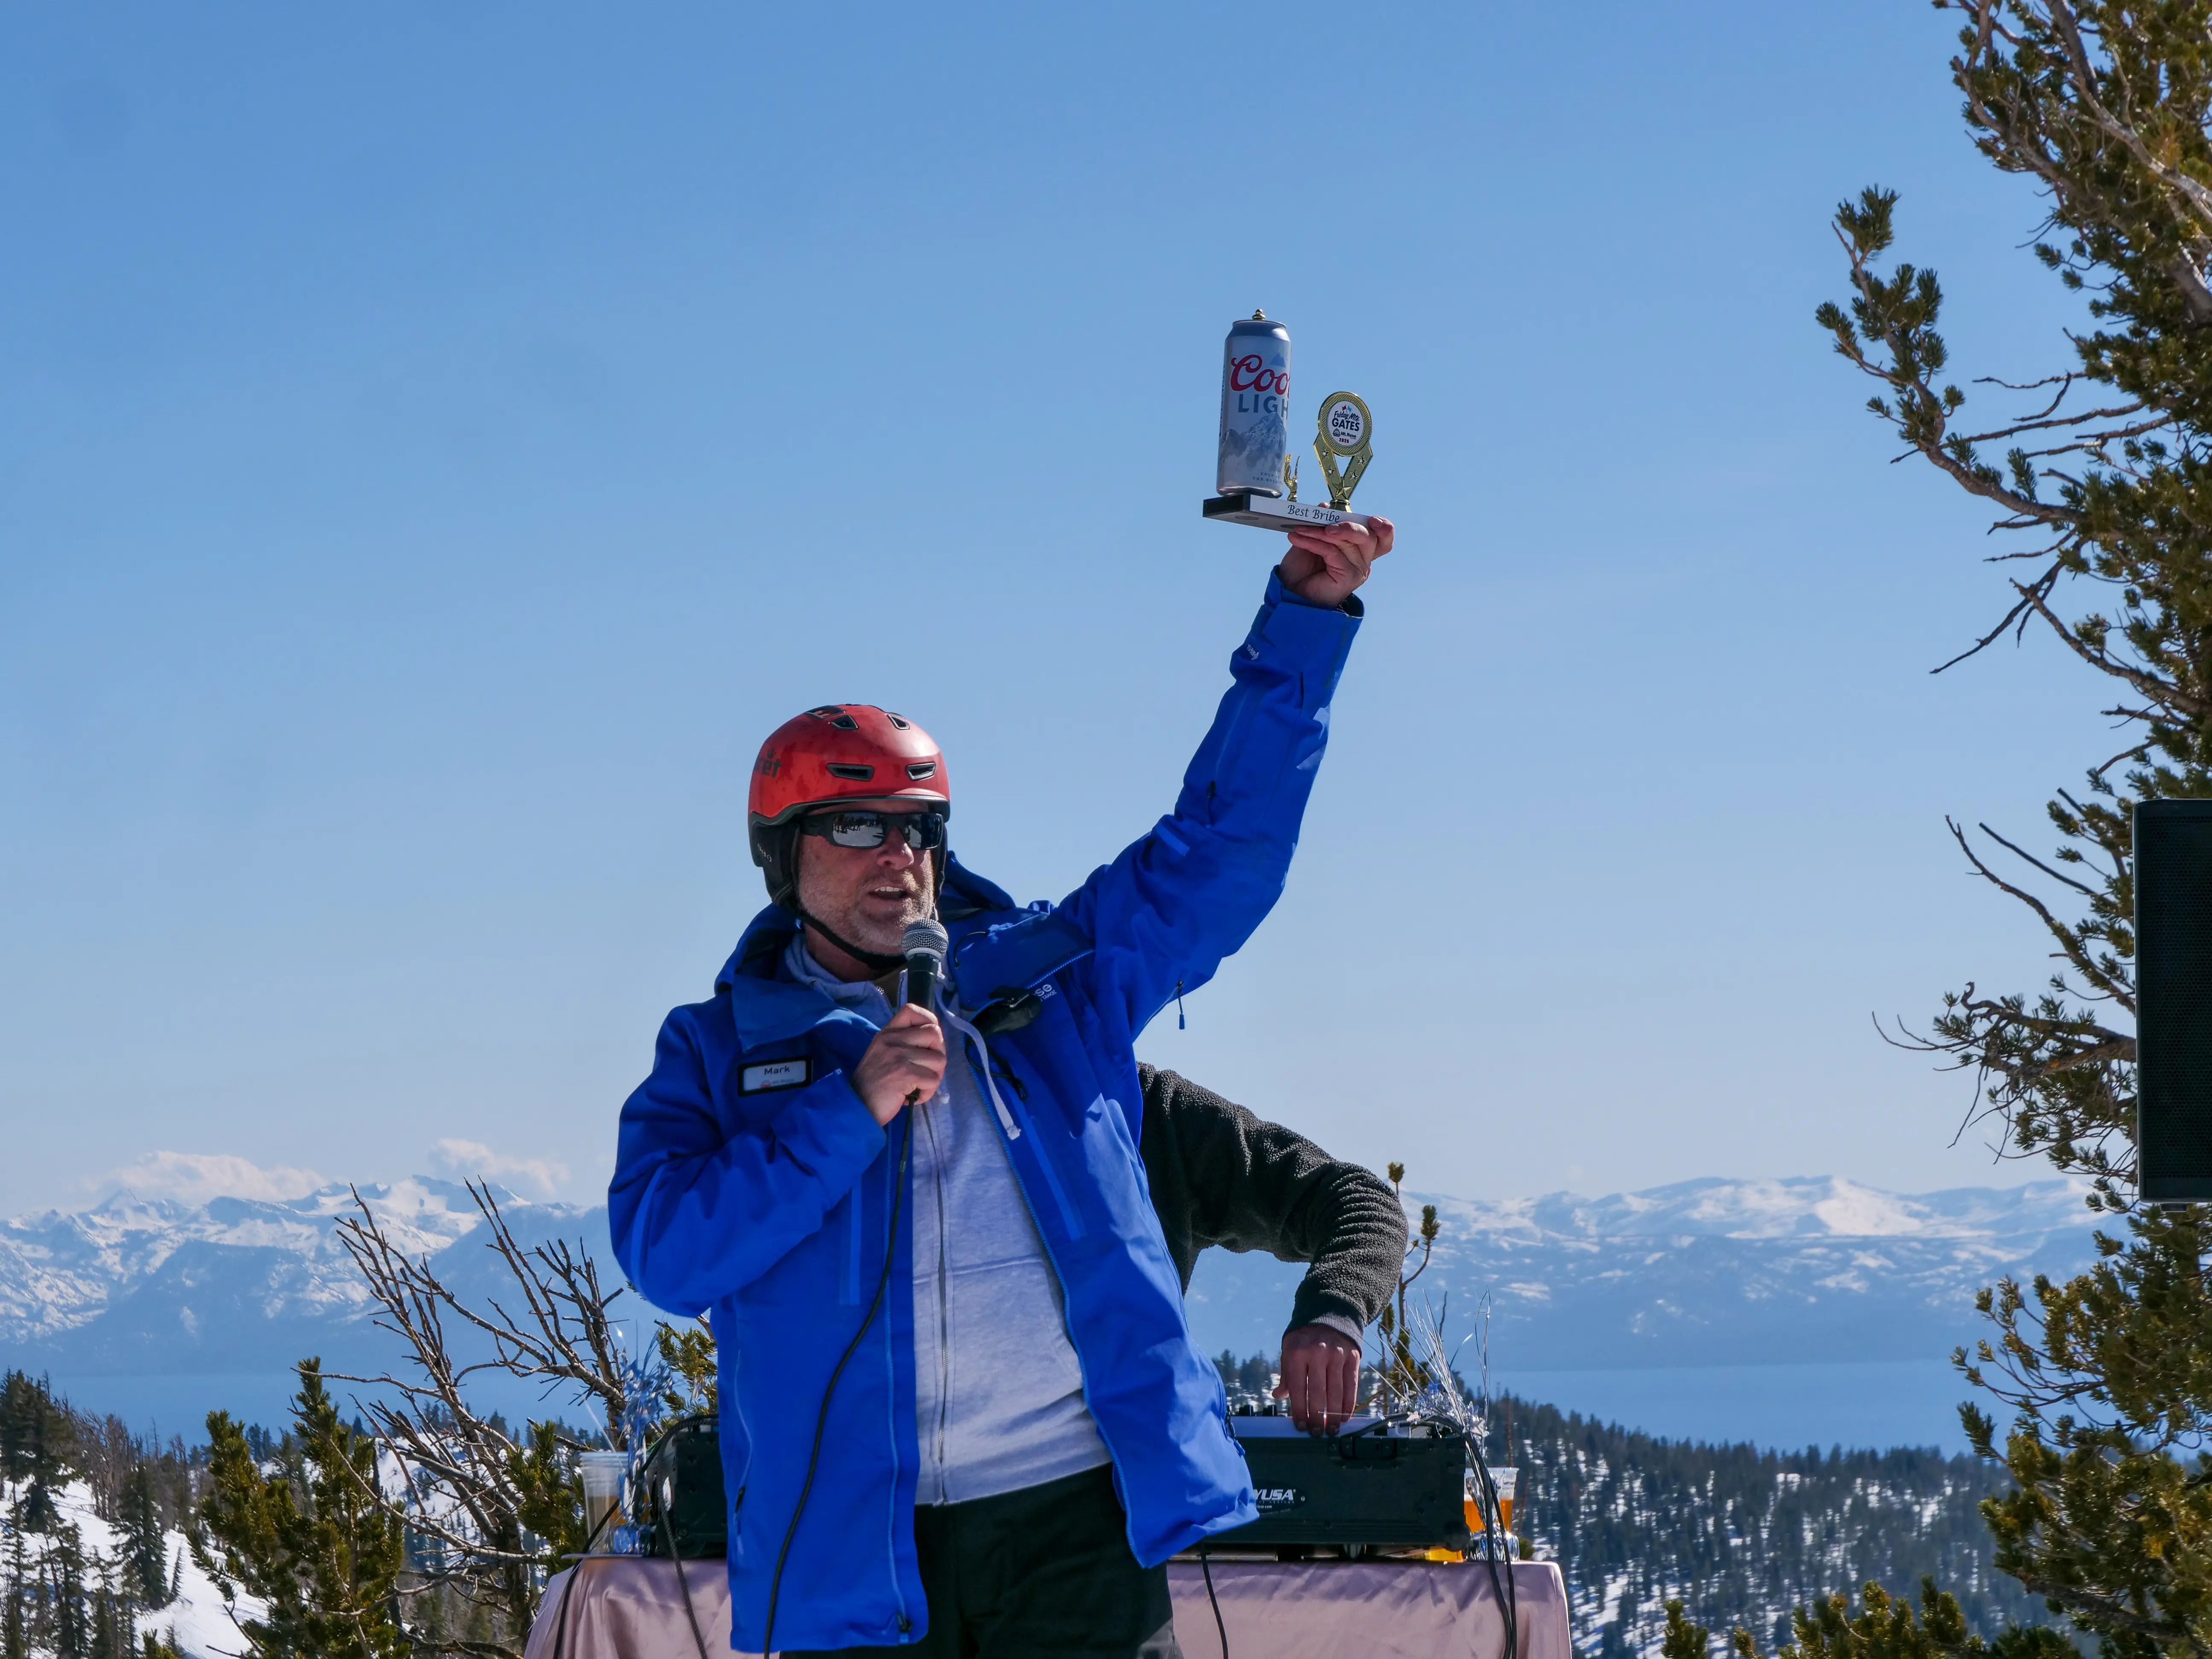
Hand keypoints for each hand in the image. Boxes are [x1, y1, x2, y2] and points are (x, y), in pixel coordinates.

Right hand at [851, 1003, 944, 1125]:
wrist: (857, 1106)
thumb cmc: (873, 1083)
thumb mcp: (883, 1053)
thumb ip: (903, 1043)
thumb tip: (935, 1041)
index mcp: (888, 1033)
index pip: (912, 1010)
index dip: (929, 1023)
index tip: (928, 1043)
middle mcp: (893, 1040)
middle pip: (935, 1033)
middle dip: (938, 1054)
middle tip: (926, 1070)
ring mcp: (899, 1056)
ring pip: (939, 1059)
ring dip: (934, 1077)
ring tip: (918, 1086)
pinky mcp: (905, 1074)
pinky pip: (933, 1080)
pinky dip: (928, 1092)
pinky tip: (913, 1097)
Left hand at [1275, 1324, 1362, 1434]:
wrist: (1328, 1315)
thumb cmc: (1304, 1340)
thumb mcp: (1289, 1351)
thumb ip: (1286, 1375)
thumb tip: (1278, 1396)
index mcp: (1297, 1353)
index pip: (1298, 1388)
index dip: (1299, 1410)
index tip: (1301, 1427)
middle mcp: (1318, 1353)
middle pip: (1318, 1393)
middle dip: (1317, 1417)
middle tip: (1317, 1433)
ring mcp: (1337, 1355)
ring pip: (1336, 1392)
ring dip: (1334, 1415)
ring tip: (1331, 1430)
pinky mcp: (1352, 1357)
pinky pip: (1351, 1385)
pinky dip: (1348, 1404)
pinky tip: (1344, 1417)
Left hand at [1278, 515, 1392, 608]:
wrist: (1290, 588)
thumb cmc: (1303, 566)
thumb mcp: (1313, 538)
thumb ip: (1322, 522)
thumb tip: (1325, 506)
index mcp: (1360, 548)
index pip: (1383, 537)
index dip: (1384, 528)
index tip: (1372, 520)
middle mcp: (1363, 559)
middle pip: (1369, 538)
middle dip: (1349, 527)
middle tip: (1326, 525)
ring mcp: (1357, 570)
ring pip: (1347, 543)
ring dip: (1320, 532)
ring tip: (1300, 530)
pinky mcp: (1349, 578)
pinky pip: (1334, 553)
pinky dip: (1314, 543)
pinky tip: (1298, 539)